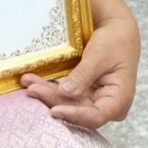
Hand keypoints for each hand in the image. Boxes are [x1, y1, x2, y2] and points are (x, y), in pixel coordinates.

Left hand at [21, 13, 138, 128]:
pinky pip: (65, 94)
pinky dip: (50, 87)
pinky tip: (33, 82)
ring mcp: (93, 100)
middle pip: (77, 110)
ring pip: (68, 102)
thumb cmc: (115, 41)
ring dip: (47, 93)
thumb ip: (83, 76)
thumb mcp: (99, 56)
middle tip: (32, 89)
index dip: (75, 115)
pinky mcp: (82, 94)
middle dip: (53, 100)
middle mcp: (106, 105)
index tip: (55, 110)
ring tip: (28, 83)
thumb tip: (65, 93)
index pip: (96, 116)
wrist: (118, 31)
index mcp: (119, 100)